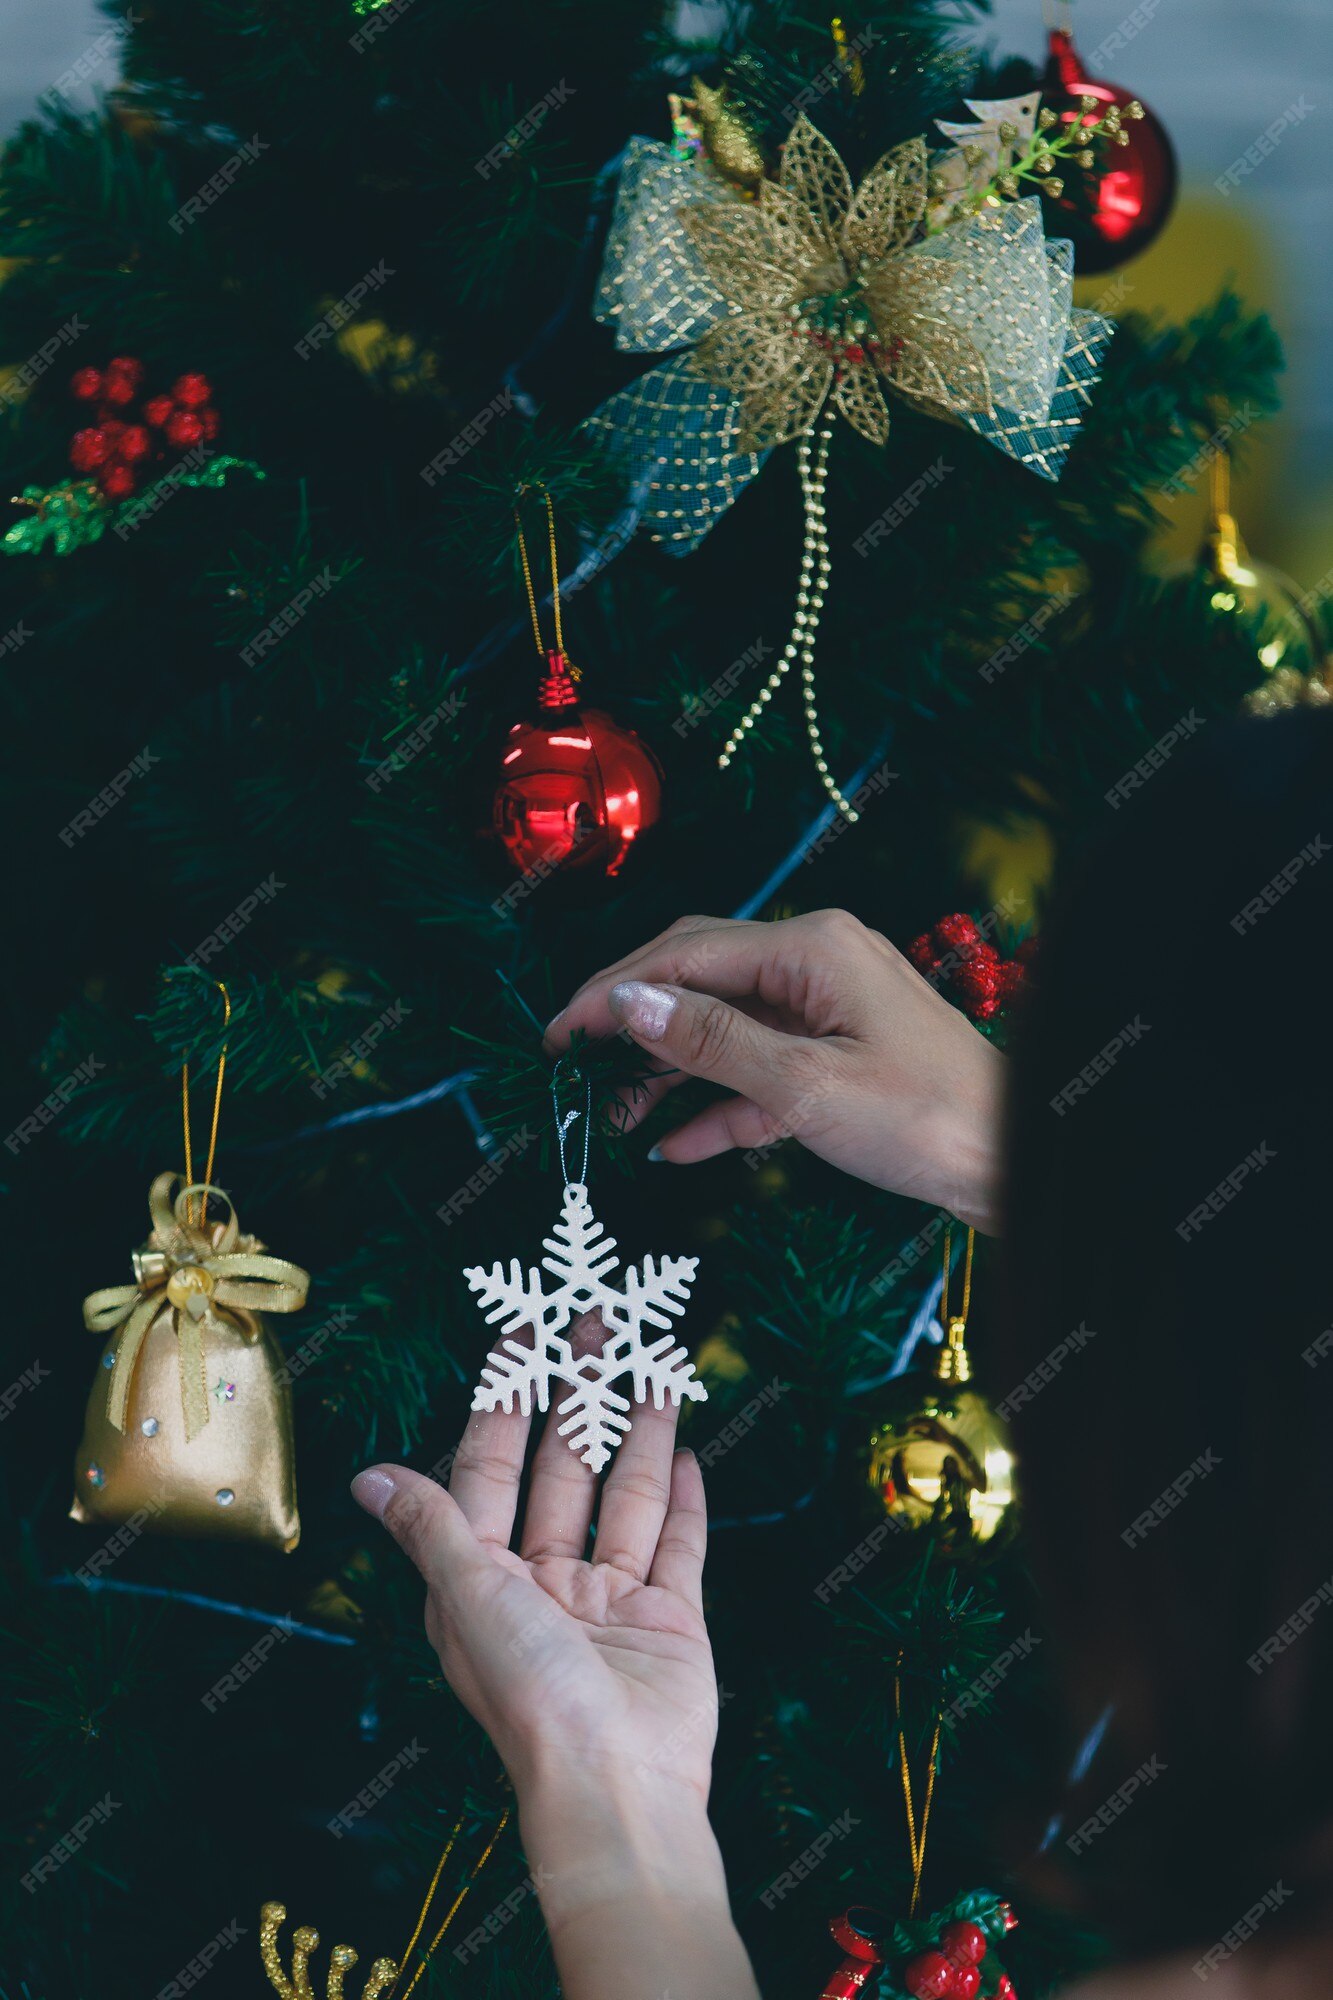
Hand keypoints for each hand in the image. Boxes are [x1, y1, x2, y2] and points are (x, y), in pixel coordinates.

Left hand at [351, 1350, 715, 1803]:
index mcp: (484, 1579)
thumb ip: (431, 1526)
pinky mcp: (670, 1621)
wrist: (618, 1785)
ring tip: (656, 1363)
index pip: (491, 1465)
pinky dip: (684, 1500)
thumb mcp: (467, 1597)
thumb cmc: (531, 1696)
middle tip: (599, 1322)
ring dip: (639, 1429)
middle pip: (563, 1468)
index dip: (505, 1396)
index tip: (523, 1330)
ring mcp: (611, 1601)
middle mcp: (543, 1584)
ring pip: (625, 1496)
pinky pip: (678, 1546)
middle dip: (579, 1392)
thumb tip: (365, 1477)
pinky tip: (688, 1451)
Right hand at [546, 909, 1004, 1232]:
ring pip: (726, 1029)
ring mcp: (831, 1009)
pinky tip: (674, 1145)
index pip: (686, 955)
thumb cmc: (927, 1121)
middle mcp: (819, 963)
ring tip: (611, 1117)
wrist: (1017, 1164)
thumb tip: (631, 1004)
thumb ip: (711, 1043)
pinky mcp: (840, 1057)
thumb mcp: (805, 1085)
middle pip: (700, 979)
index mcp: (813, 948)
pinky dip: (719, 1104)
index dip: (613, 992)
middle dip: (633, 1022)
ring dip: (669, 1071)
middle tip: (569, 1065)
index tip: (558, 1033)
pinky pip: (762, 1071)